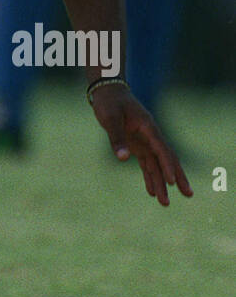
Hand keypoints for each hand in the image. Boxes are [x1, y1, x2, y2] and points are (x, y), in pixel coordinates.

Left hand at [90, 82, 191, 205]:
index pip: (161, 149)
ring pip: (157, 165)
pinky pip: (147, 164)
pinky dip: (149, 177)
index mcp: (148, 126)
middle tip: (188, 195)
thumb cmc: (110, 103)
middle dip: (177, 177)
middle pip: (167, 159)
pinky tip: (152, 192)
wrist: (107, 92)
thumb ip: (116, 138)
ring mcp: (145, 141)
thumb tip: (124, 158)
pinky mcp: (137, 145)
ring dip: (161, 183)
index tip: (172, 182)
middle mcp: (150, 135)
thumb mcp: (110, 118)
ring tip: (165, 203)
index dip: (167, 165)